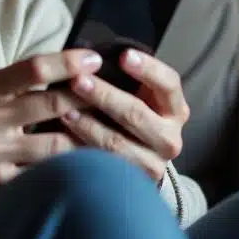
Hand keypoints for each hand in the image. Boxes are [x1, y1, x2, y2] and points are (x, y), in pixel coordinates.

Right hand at [0, 49, 101, 220]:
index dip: (68, 61)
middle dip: (88, 98)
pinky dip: (67, 170)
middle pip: (52, 103)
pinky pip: (45, 175)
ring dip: (86, 139)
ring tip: (108, 133)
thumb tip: (59, 70)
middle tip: (113, 94)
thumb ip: (9, 87)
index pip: (32, 68)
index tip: (94, 58)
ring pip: (57, 144)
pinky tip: (86, 168)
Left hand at [59, 49, 188, 183]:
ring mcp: (153, 164)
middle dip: (104, 95)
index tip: (123, 56)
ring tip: (63, 110)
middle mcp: (170, 138)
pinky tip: (63, 138)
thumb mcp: (138, 96)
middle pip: (136, 114)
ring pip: (117, 142)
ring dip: (87, 125)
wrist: (138, 162)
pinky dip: (81, 149)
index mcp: (175, 109)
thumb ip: (126, 80)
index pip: (168, 83)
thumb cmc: (130, 116)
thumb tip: (92, 56)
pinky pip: (103, 165)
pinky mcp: (133, 182)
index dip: (147, 69)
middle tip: (77, 80)